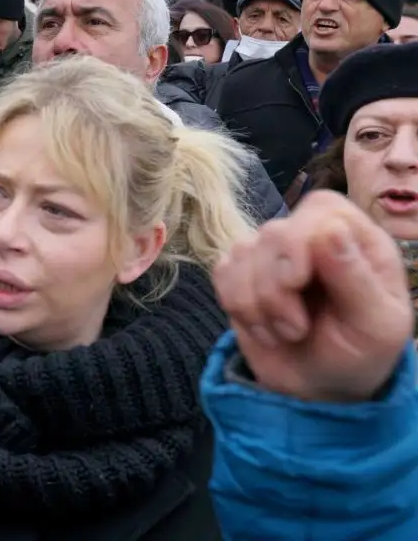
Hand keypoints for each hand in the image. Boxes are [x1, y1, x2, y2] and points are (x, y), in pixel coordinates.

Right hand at [213, 190, 412, 402]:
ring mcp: (271, 252)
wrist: (319, 387)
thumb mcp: (376, 325)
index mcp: (355, 237)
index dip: (300, 242)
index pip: (319, 210)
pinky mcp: (240, 271)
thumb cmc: (359, 354)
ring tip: (285, 334)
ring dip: (257, 306)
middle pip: (274, 234)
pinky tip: (261, 328)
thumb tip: (331, 230)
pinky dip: (237, 307)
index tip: (297, 282)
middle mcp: (310, 235)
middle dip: (276, 290)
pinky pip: (221, 272)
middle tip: (296, 330)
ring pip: (242, 254)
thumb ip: (355, 278)